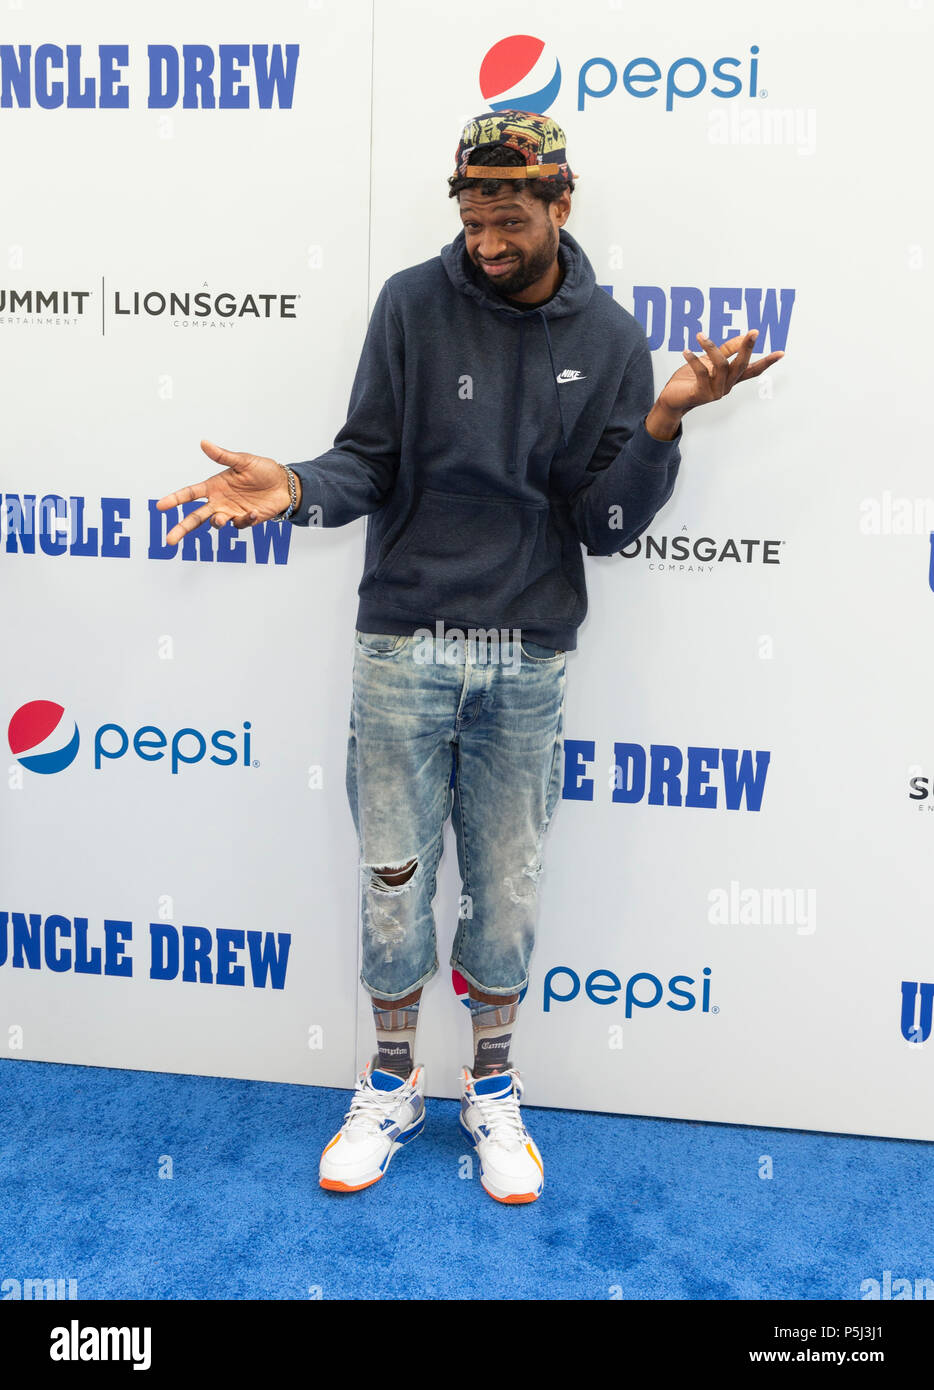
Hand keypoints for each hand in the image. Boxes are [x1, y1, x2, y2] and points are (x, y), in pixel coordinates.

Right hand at [155, 440, 293, 546]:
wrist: (285, 485)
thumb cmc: (263, 470)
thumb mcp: (243, 461)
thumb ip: (223, 456)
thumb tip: (204, 442)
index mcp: (214, 486)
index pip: (190, 494)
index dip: (175, 499)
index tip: (160, 506)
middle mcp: (219, 501)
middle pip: (196, 517)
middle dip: (182, 528)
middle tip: (169, 540)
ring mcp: (231, 512)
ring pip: (215, 524)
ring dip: (217, 522)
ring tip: (220, 518)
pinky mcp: (245, 519)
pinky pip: (239, 524)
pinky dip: (245, 520)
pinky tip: (254, 512)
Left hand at [656, 329, 783, 419]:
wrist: (672, 399)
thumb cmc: (690, 379)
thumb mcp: (709, 362)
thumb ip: (725, 350)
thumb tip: (743, 336)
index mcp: (731, 378)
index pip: (752, 370)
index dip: (767, 362)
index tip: (782, 353)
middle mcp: (726, 386)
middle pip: (741, 365)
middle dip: (748, 348)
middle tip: (753, 332)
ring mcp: (715, 392)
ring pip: (720, 366)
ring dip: (711, 347)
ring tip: (699, 335)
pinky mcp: (701, 394)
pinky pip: (701, 372)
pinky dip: (694, 359)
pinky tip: (686, 351)